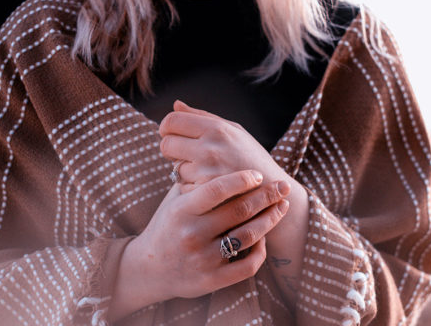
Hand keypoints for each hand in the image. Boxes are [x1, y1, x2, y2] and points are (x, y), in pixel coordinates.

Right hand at [108, 170, 289, 320]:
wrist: (148, 269)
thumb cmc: (167, 225)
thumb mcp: (174, 199)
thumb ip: (194, 179)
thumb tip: (218, 150)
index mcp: (181, 211)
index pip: (217, 189)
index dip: (242, 179)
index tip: (258, 174)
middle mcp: (191, 234)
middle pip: (240, 210)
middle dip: (267, 195)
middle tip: (283, 186)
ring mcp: (202, 259)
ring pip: (248, 236)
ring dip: (270, 219)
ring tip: (281, 206)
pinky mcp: (211, 281)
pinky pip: (247, 266)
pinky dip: (261, 250)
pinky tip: (264, 237)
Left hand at [158, 100, 287, 186]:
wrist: (273, 192)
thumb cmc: (251, 157)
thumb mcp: (234, 131)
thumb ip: (201, 117)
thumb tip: (175, 104)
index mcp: (216, 128)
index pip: (171, 121)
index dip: (167, 128)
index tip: (172, 134)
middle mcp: (210, 148)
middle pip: (166, 144)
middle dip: (170, 149)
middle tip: (183, 154)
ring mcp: (207, 172)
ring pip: (174, 168)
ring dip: (184, 170)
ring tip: (205, 171)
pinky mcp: (206, 193)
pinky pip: (183, 187)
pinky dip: (191, 187)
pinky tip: (208, 186)